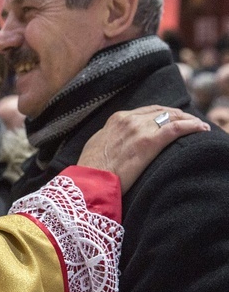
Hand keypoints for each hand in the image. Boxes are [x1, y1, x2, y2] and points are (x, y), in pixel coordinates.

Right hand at [78, 105, 209, 193]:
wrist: (90, 180)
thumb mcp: (98, 144)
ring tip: (198, 125)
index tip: (172, 119)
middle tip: (190, 121)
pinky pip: (176, 128)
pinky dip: (191, 126)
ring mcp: (139, 129)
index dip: (163, 114)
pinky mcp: (149, 142)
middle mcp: (129, 120)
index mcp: (117, 119)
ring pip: (171, 117)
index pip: (147, 111)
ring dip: (188, 119)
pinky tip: (201, 128)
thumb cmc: (91, 168)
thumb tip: (119, 140)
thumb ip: (112, 136)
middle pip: (161, 111)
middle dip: (178, 115)